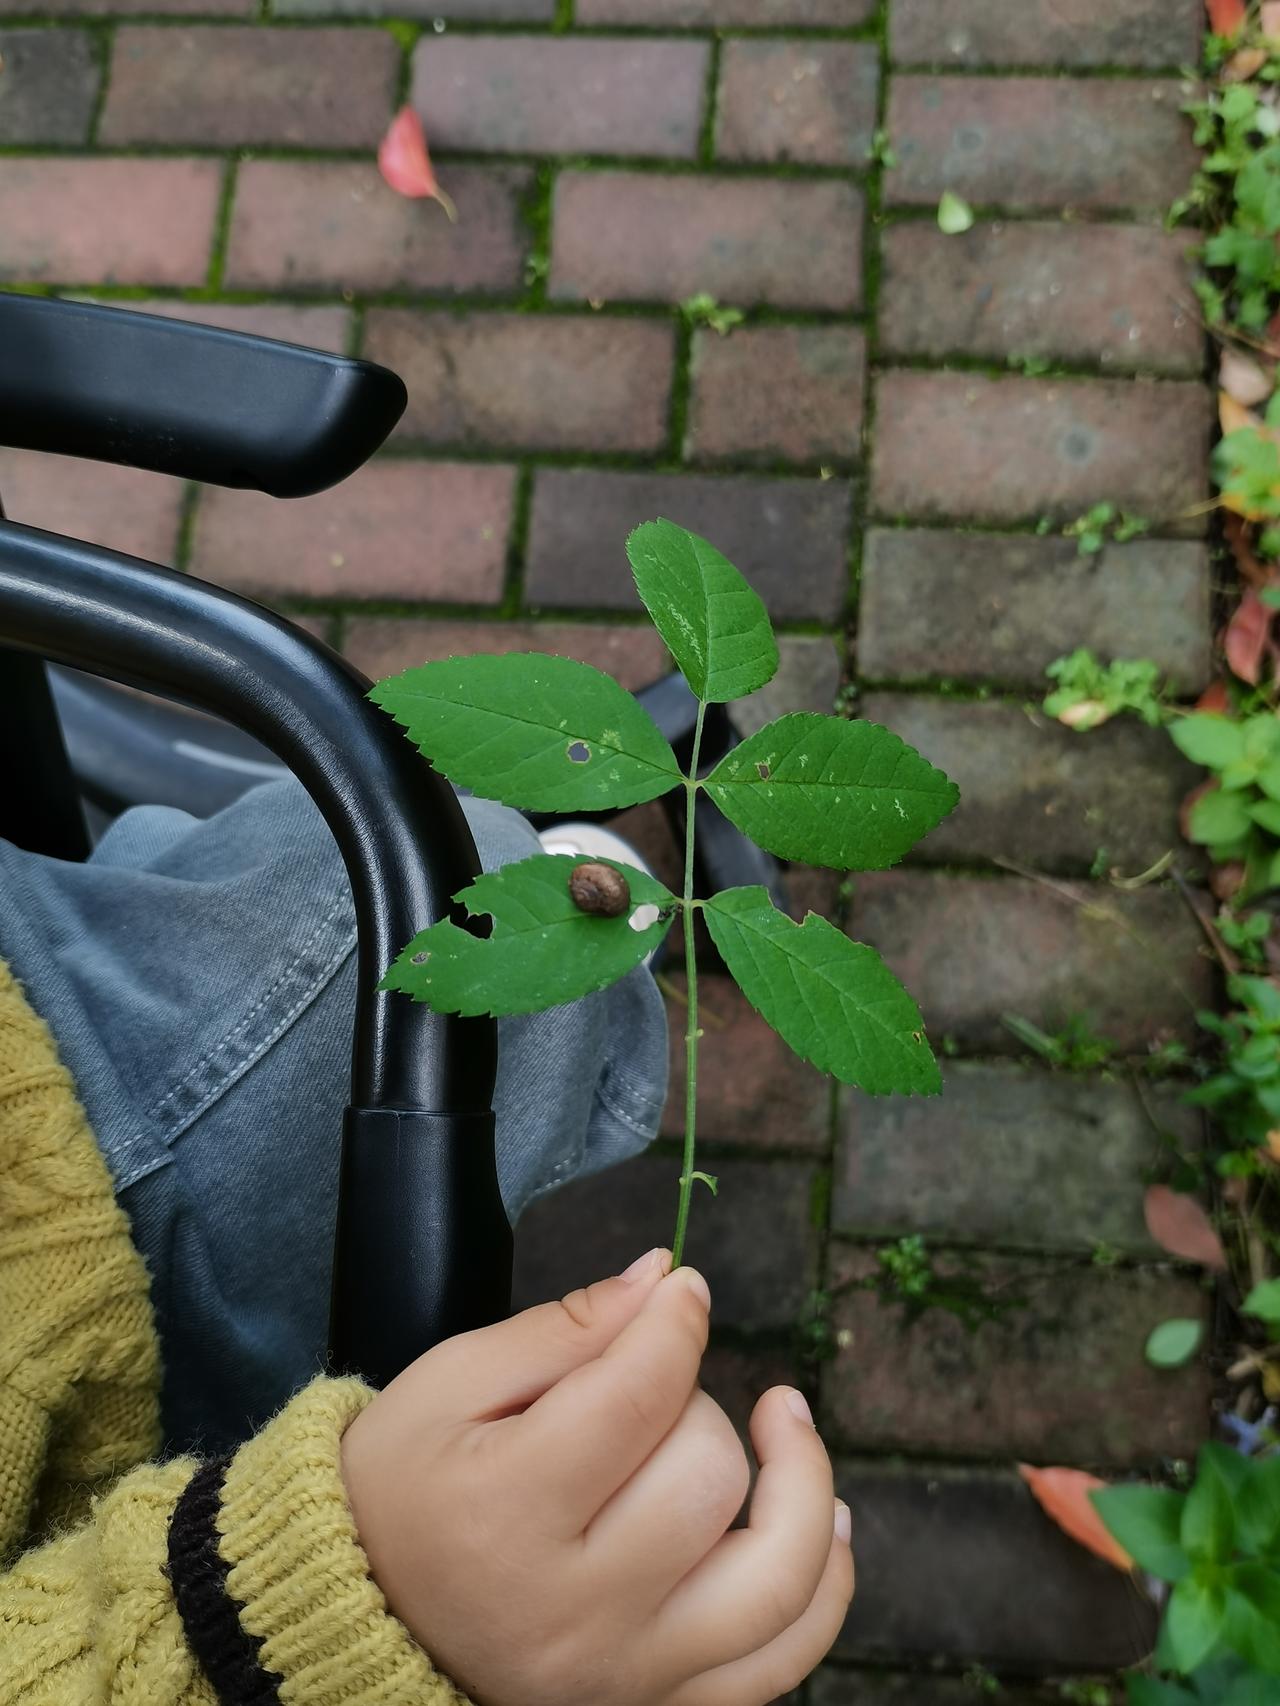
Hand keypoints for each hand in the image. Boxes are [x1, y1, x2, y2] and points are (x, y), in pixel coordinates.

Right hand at [340, 1250, 852, 1705]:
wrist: (365, 1616)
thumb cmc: (405, 1485)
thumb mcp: (452, 1383)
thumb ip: (565, 1329)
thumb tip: (666, 1277)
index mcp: (506, 1514)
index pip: (637, 1398)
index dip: (676, 1324)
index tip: (684, 1290)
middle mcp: (575, 1612)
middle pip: (706, 1476)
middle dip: (696, 1400)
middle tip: (653, 1382)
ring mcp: (627, 1675)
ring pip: (774, 1575)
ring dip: (802, 1483)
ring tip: (784, 1419)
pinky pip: (783, 1659)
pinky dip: (823, 1586)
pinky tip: (826, 1515)